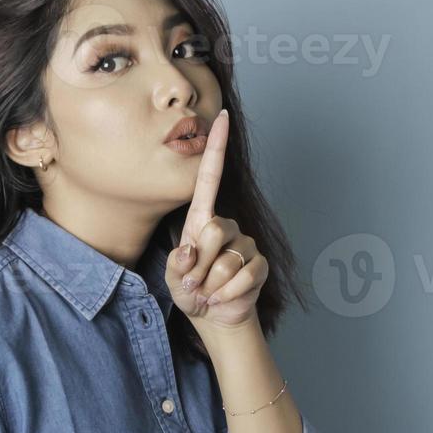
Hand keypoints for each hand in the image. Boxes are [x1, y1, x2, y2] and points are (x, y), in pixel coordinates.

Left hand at [165, 109, 268, 332]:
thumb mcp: (173, 278)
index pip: (210, 177)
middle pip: (212, 231)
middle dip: (198, 264)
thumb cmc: (191, 290)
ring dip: (210, 284)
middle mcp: (226, 225)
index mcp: (202, 220)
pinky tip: (222, 297)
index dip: (216, 147)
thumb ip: (178, 264)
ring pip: (225, 260)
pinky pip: (242, 277)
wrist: (215, 316)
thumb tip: (193, 249)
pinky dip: (226, 294)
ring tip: (207, 290)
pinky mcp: (260, 264)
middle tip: (194, 281)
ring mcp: (245, 243)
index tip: (220, 116)